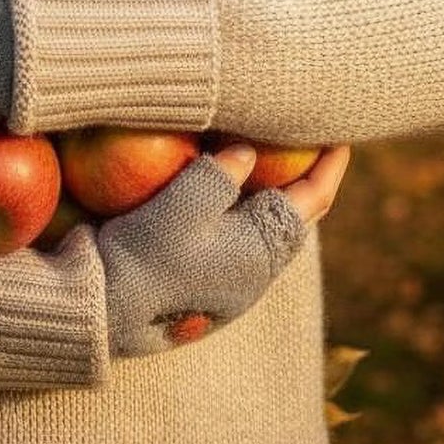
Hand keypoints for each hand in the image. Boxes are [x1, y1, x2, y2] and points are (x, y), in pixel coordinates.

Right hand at [96, 141, 348, 356]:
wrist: (104, 309)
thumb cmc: (145, 254)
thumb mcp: (182, 203)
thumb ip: (220, 173)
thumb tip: (248, 152)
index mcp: (262, 252)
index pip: (313, 199)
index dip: (328, 164)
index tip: (338, 133)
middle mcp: (256, 271)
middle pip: (298, 216)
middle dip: (308, 178)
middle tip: (309, 140)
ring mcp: (232, 279)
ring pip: (270, 227)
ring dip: (277, 191)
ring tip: (273, 157)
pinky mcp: (208, 280)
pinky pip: (242, 234)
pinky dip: (247, 203)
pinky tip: (229, 186)